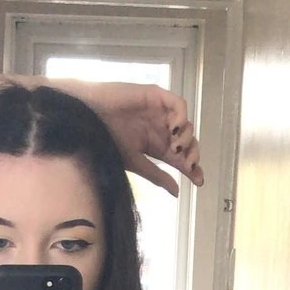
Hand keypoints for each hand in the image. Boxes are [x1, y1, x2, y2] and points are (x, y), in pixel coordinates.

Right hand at [58, 80, 203, 195]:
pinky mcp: (156, 96)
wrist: (90, 117)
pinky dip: (181, 116)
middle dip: (192, 155)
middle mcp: (162, 129)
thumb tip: (177, 192)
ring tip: (175, 147)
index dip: (193, 168)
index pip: (181, 158)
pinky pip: (178, 104)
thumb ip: (157, 175)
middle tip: (187, 165)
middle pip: (188, 142)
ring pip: (187, 124)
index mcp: (157, 146)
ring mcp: (161, 112)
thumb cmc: (107, 139)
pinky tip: (173, 129)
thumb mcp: (135, 162)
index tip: (199, 181)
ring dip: (186, 138)